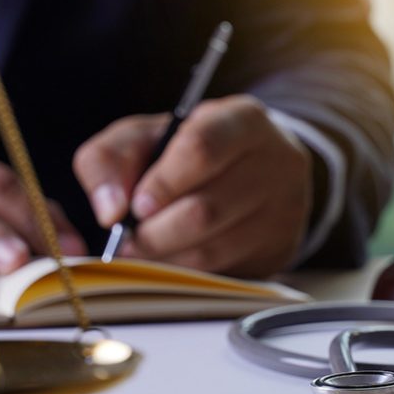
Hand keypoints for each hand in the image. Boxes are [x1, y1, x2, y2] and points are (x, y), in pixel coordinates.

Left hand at [73, 94, 311, 276]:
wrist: (254, 170)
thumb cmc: (187, 151)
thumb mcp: (145, 137)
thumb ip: (110, 160)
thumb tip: (109, 211)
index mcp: (243, 120)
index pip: (202, 148)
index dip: (162, 183)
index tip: (134, 207)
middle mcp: (276, 162)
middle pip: (205, 209)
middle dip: (155, 232)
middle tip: (128, 239)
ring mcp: (284, 209)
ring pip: (213, 249)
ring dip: (165, 257)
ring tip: (143, 251)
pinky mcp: (280, 248)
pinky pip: (223, 273)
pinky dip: (186, 273)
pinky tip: (171, 260)